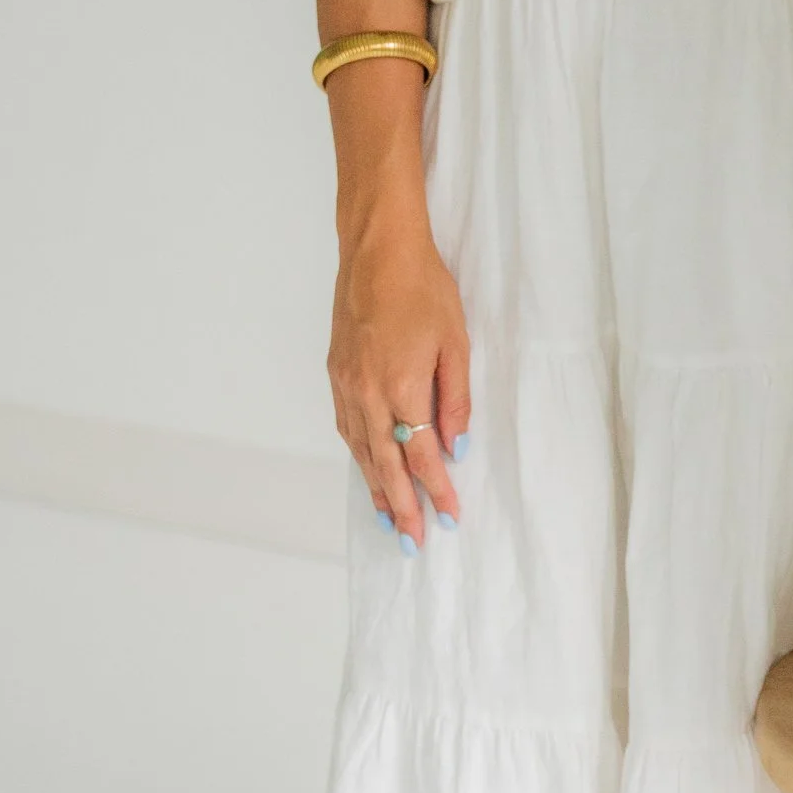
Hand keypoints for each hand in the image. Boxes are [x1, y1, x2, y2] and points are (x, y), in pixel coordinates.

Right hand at [328, 212, 470, 549]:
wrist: (376, 251)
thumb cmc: (423, 289)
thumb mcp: (455, 343)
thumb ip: (455, 400)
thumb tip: (455, 446)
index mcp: (401, 388)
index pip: (421, 456)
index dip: (436, 491)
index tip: (448, 517)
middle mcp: (366, 394)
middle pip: (385, 465)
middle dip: (400, 507)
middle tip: (412, 542)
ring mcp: (346, 384)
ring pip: (360, 450)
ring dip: (375, 488)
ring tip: (388, 519)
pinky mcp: (336, 373)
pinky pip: (346, 427)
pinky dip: (359, 455)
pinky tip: (368, 468)